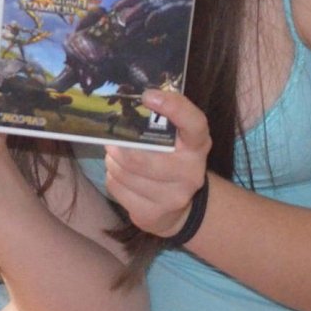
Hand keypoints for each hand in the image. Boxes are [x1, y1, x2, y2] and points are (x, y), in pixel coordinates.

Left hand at [104, 88, 210, 238]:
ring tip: (117, 157)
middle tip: (112, 139)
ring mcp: (173, 198)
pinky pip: (116, 188)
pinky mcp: (152, 215)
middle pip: (140, 158)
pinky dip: (112, 178)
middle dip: (118, 147)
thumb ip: (160, 122)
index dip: (174, 108)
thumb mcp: (177, 140)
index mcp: (198, 146)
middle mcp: (190, 173)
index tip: (148, 96)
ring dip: (113, 161)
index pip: (194, 124)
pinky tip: (121, 176)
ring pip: (124, 173)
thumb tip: (126, 105)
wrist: (180, 208)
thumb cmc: (172, 161)